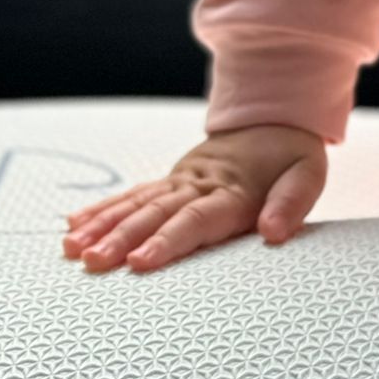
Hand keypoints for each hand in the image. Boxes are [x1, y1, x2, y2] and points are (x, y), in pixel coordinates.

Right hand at [61, 124, 327, 272]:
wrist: (272, 117)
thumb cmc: (290, 156)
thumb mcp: (306, 174)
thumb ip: (291, 203)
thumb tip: (274, 232)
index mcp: (231, 191)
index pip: (195, 219)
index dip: (167, 240)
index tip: (140, 262)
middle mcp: (198, 185)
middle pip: (155, 213)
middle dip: (121, 238)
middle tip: (92, 261)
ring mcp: (178, 182)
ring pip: (135, 204)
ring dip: (102, 226)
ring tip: (72, 249)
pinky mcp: (167, 181)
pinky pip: (130, 195)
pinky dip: (101, 210)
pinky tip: (73, 226)